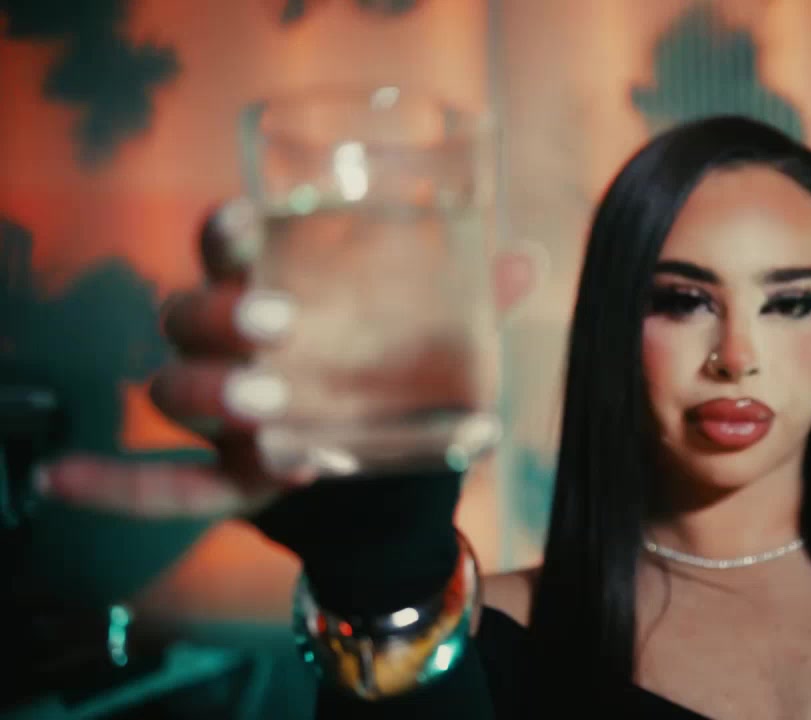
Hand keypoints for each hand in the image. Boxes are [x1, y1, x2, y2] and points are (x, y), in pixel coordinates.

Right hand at [40, 199, 538, 518]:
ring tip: (261, 404)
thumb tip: (528, 260)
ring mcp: (226, 416)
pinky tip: (60, 480)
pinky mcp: (228, 477)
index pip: (235, 251)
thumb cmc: (408, 390)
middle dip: (221, 316)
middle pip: (189, 315)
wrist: (400, 486)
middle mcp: (238, 350)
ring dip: (203, 391)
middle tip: (276, 324)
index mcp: (282, 298)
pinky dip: (112, 483)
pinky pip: (160, 482)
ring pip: (174, 390)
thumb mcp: (446, 347)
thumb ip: (476, 306)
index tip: (246, 220)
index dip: (229, 232)